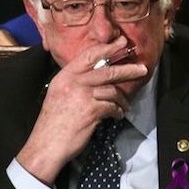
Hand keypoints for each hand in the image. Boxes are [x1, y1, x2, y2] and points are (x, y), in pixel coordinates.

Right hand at [15, 36, 148, 184]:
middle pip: (107, 71)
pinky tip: (116, 116)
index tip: (121, 43)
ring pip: (112, 91)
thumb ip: (74, 82)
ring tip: (124, 106)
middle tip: (142, 69)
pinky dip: (117, 112)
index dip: (107, 48)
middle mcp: (74, 83)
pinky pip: (112, 107)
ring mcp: (83, 97)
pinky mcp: (91, 112)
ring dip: (122, 100)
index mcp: (65, 76)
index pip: (89, 55)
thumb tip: (96, 75)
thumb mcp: (58, 94)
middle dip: (128, 70)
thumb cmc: (53, 122)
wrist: (47, 144)